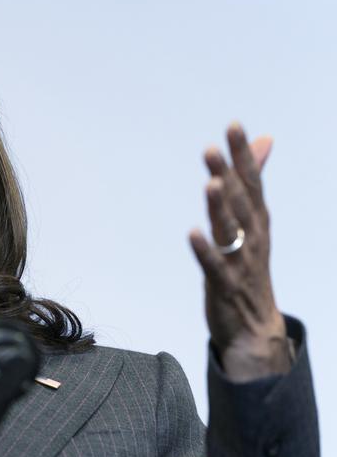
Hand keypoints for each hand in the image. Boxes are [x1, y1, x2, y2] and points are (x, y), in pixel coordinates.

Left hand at [188, 122, 290, 382]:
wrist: (256, 330)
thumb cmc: (250, 269)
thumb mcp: (253, 224)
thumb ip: (252, 182)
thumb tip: (264, 141)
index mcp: (257, 222)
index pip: (252, 182)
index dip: (243, 155)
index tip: (233, 126)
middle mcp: (252, 238)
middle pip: (241, 202)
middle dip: (229, 175)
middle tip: (213, 148)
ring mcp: (240, 263)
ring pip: (230, 231)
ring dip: (220, 208)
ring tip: (211, 183)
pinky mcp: (224, 286)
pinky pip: (214, 266)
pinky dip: (205, 250)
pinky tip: (193, 233)